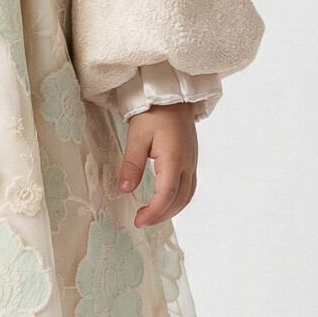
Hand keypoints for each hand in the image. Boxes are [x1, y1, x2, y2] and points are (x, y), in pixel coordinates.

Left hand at [118, 101, 197, 226]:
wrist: (173, 95)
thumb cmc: (154, 112)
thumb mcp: (137, 135)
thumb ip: (132, 164)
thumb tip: (125, 189)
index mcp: (174, 159)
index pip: (166, 195)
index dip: (153, 212)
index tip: (138, 221)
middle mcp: (187, 164)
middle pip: (179, 200)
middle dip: (161, 215)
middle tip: (141, 221)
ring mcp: (192, 163)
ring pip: (187, 196)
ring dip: (171, 210)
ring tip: (151, 216)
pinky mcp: (191, 160)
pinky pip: (189, 187)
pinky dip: (177, 200)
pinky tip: (165, 202)